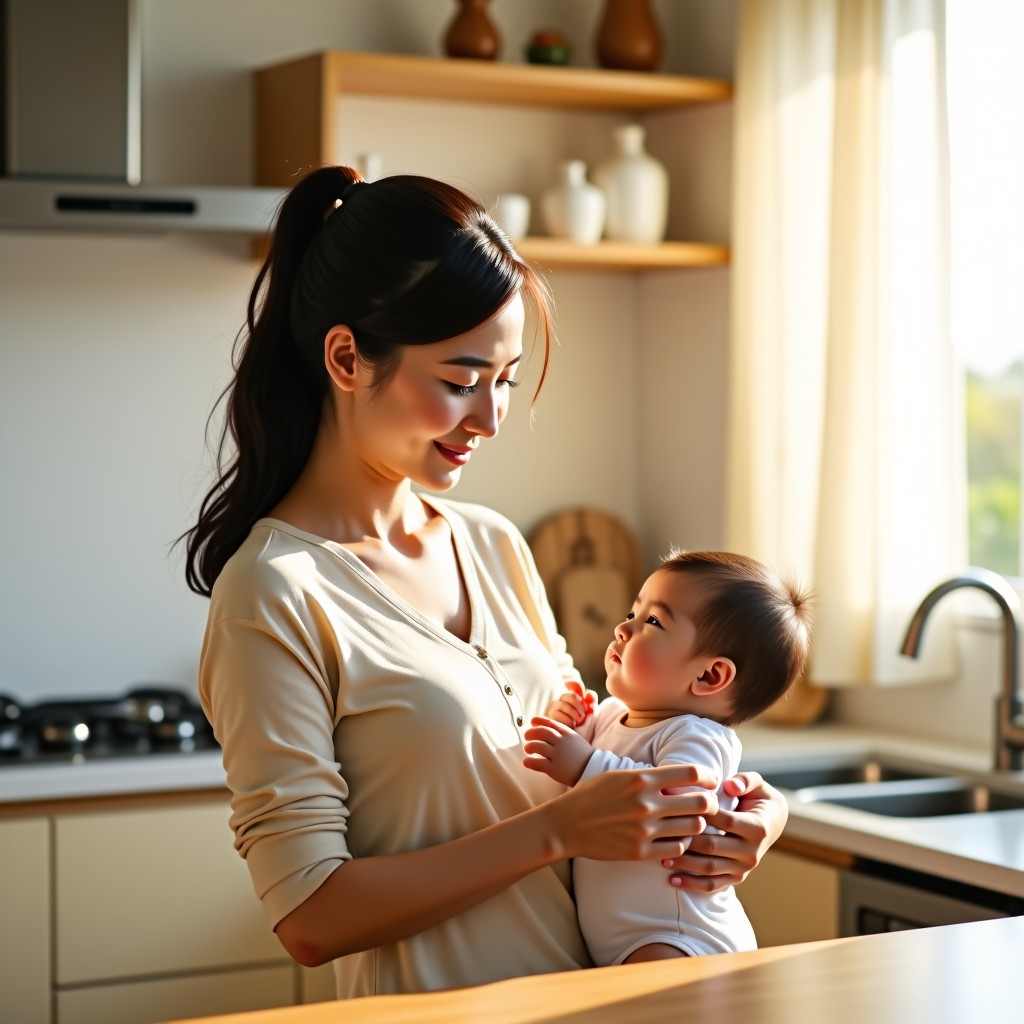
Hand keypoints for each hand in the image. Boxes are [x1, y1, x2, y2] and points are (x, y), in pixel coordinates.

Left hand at [523, 716, 594, 785]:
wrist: (592, 770)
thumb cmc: (581, 754)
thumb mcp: (574, 738)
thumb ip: (562, 733)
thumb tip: (545, 727)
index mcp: (567, 733)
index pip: (550, 722)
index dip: (539, 720)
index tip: (532, 721)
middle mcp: (561, 742)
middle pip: (541, 732)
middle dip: (531, 733)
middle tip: (526, 736)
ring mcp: (558, 755)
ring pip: (537, 746)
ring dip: (529, 746)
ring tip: (528, 749)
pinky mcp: (554, 769)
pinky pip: (538, 763)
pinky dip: (529, 762)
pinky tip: (526, 762)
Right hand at [541, 761, 718, 861]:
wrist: (566, 824)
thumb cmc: (593, 795)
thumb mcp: (619, 775)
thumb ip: (650, 777)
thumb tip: (681, 779)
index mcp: (641, 779)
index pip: (691, 774)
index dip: (708, 777)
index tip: (711, 782)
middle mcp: (646, 803)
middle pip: (700, 803)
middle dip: (710, 803)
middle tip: (708, 805)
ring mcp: (644, 830)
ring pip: (694, 828)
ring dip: (697, 825)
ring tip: (691, 823)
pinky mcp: (640, 852)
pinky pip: (677, 848)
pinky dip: (681, 843)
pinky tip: (674, 839)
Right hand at [543, 680, 596, 726]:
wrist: (579, 742)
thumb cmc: (586, 728)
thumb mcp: (591, 713)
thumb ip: (592, 701)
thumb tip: (588, 694)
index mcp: (573, 697)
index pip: (575, 684)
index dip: (581, 690)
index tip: (584, 703)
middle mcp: (562, 700)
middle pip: (569, 695)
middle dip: (578, 705)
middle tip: (582, 715)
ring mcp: (554, 709)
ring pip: (564, 705)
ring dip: (574, 715)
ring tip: (577, 722)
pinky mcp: (550, 718)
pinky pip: (559, 715)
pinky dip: (568, 722)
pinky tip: (571, 727)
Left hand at [660, 772, 786, 891]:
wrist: (772, 823)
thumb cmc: (758, 799)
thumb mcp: (758, 785)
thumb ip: (746, 781)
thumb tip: (729, 785)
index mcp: (757, 828)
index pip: (724, 821)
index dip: (701, 815)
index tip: (677, 807)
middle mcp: (752, 852)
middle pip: (712, 847)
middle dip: (685, 840)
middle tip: (661, 834)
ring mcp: (744, 868)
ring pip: (710, 868)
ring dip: (684, 864)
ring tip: (661, 858)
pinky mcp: (737, 878)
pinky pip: (713, 885)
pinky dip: (693, 885)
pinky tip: (673, 881)